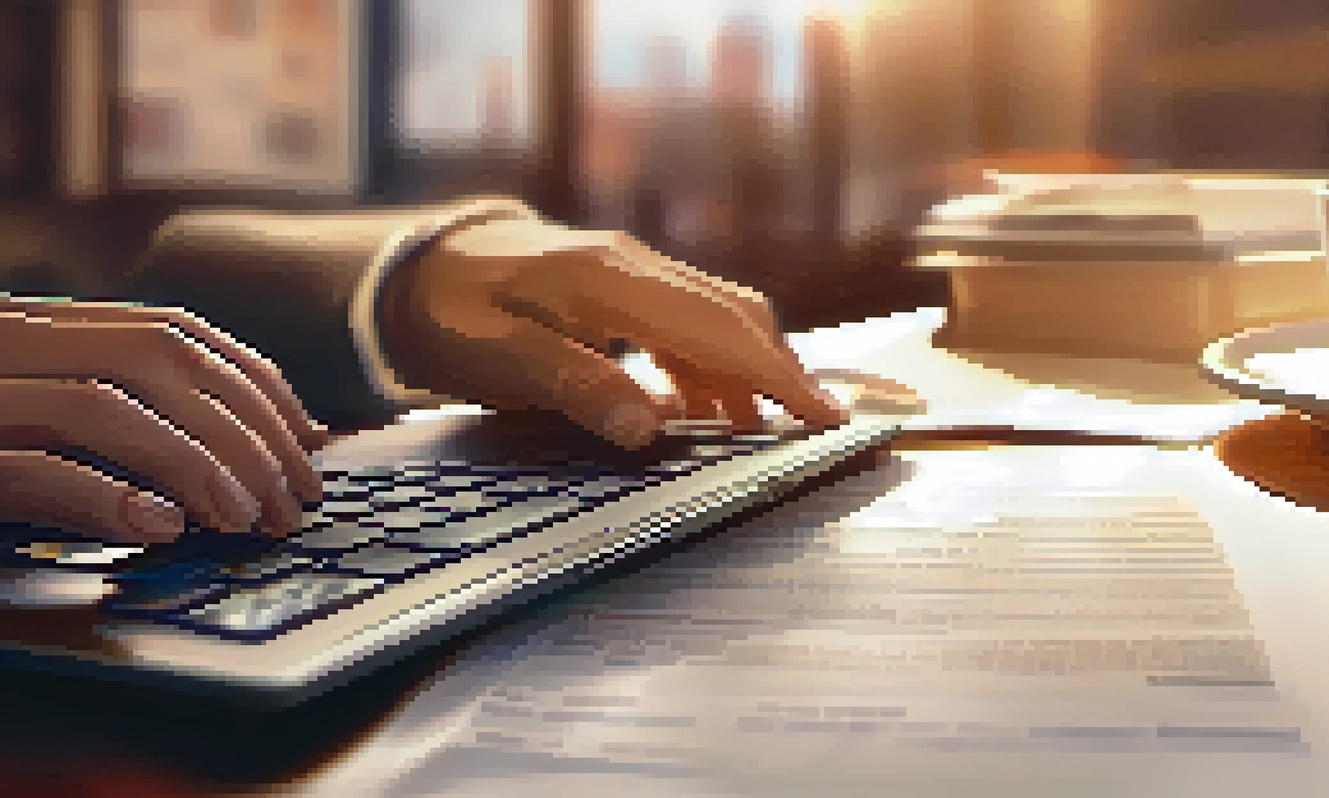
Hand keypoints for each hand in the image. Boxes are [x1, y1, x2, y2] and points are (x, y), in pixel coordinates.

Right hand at [0, 300, 327, 542]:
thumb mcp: (37, 418)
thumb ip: (122, 421)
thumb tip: (237, 470)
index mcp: (41, 325)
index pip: (174, 334)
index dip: (254, 386)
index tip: (308, 443)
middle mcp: (12, 340)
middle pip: (158, 361)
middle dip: (243, 432)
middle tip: (291, 501)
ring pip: (102, 406)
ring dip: (194, 463)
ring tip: (244, 518)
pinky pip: (36, 468)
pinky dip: (108, 496)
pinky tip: (163, 526)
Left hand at [379, 219, 847, 447]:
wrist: (414, 270)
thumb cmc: (449, 314)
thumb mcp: (496, 358)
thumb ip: (573, 385)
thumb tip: (648, 429)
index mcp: (611, 280)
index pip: (718, 329)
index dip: (777, 374)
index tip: (825, 415)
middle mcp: (635, 267)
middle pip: (735, 315)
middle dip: (780, 371)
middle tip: (816, 428)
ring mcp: (631, 272)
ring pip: (718, 318)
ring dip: (747, 373)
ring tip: (761, 434)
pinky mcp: (622, 287)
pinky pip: (687, 325)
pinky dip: (711, 367)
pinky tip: (704, 411)